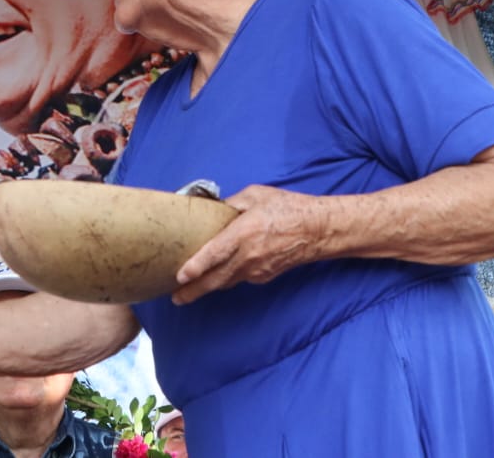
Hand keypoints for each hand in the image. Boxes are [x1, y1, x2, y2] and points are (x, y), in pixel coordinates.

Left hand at [172, 185, 329, 304]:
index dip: (196, 267)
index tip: (180, 276)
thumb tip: (215, 209)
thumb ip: (232, 203)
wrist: (317, 230)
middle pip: (216, 279)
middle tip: (176, 297)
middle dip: (193, 290)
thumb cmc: (288, 208)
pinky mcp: (264, 276)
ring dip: (207, 287)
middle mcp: (249, 256)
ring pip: (226, 282)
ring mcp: (257, 270)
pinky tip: (218, 275)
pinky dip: (226, 278)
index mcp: (244, 233)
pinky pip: (239, 278)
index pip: (215, 254)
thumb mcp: (255, 195)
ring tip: (188, 291)